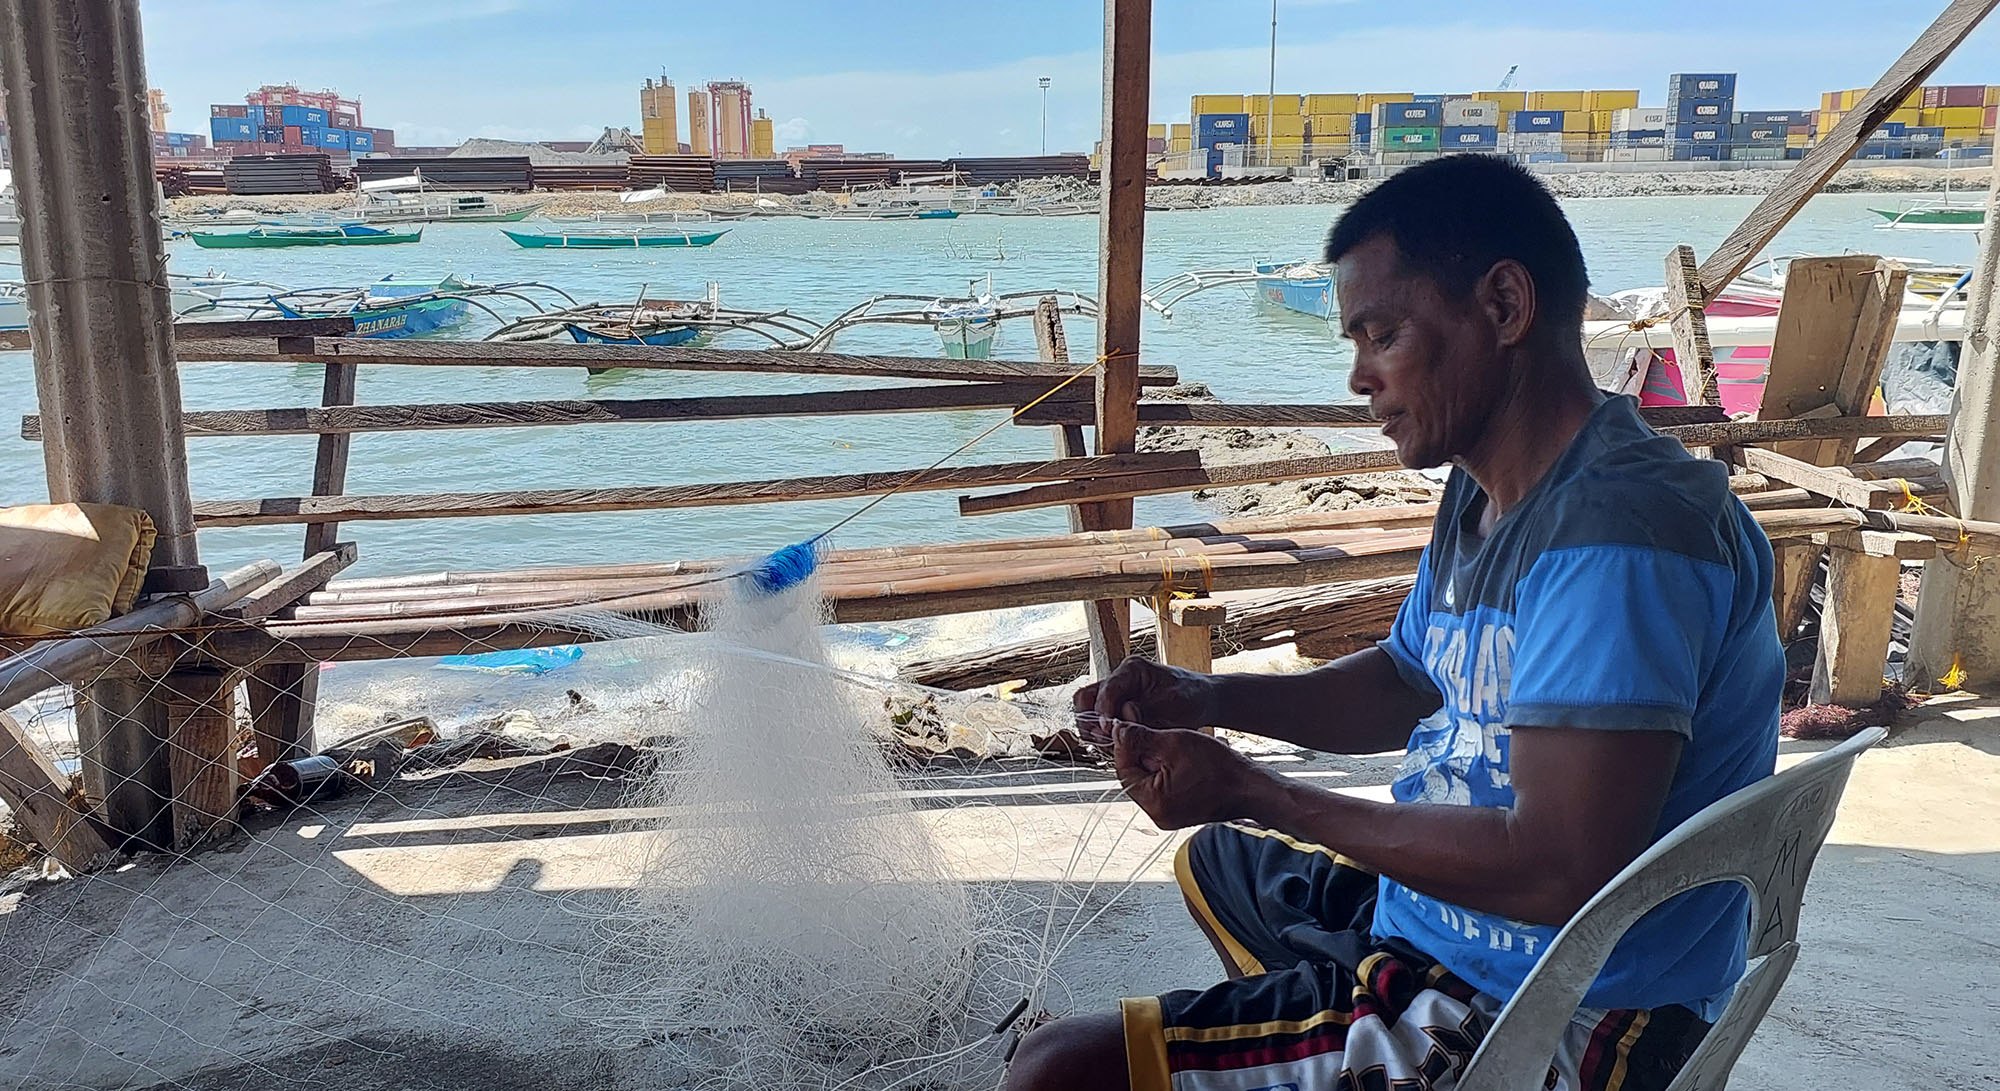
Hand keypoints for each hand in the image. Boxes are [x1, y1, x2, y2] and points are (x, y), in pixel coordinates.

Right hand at [1073, 657, 1219, 743]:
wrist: (1201, 701)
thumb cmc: (1191, 697)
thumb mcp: (1173, 704)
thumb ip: (1146, 713)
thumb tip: (1120, 722)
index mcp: (1132, 669)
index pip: (1107, 689)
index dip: (1103, 710)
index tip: (1108, 729)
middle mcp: (1119, 680)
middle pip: (1086, 699)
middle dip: (1090, 721)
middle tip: (1104, 739)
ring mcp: (1116, 696)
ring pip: (1088, 713)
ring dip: (1095, 731)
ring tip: (1112, 744)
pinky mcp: (1117, 711)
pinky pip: (1099, 724)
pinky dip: (1105, 736)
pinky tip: (1118, 745)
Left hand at [1111, 721, 1266, 829]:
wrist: (1249, 788)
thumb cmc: (1219, 767)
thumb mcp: (1174, 743)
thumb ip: (1141, 738)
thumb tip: (1117, 731)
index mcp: (1153, 802)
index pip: (1123, 770)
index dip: (1124, 745)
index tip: (1126, 726)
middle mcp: (1156, 815)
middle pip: (1134, 777)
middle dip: (1139, 753)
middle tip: (1148, 732)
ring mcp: (1167, 817)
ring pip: (1148, 781)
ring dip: (1152, 761)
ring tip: (1167, 744)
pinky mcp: (1177, 814)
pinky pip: (1161, 789)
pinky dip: (1164, 772)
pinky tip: (1176, 759)